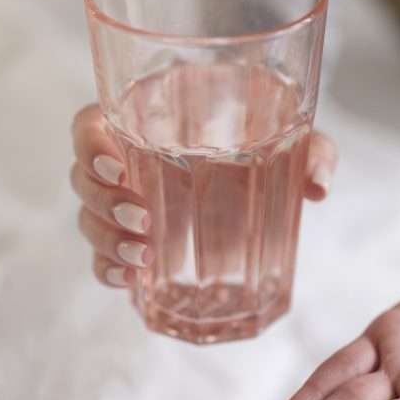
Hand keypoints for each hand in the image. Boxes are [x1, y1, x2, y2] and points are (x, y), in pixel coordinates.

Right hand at [70, 103, 337, 286]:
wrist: (265, 175)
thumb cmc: (268, 139)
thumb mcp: (295, 134)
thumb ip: (312, 149)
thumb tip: (317, 186)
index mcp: (145, 121)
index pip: (89, 124)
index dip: (90, 145)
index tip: (117, 166)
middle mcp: (126, 162)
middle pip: (82, 178)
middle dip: (103, 203)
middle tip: (142, 217)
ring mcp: (126, 206)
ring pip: (90, 221)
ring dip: (106, 240)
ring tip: (142, 256)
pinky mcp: (136, 243)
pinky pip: (102, 258)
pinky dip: (107, 270)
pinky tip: (129, 279)